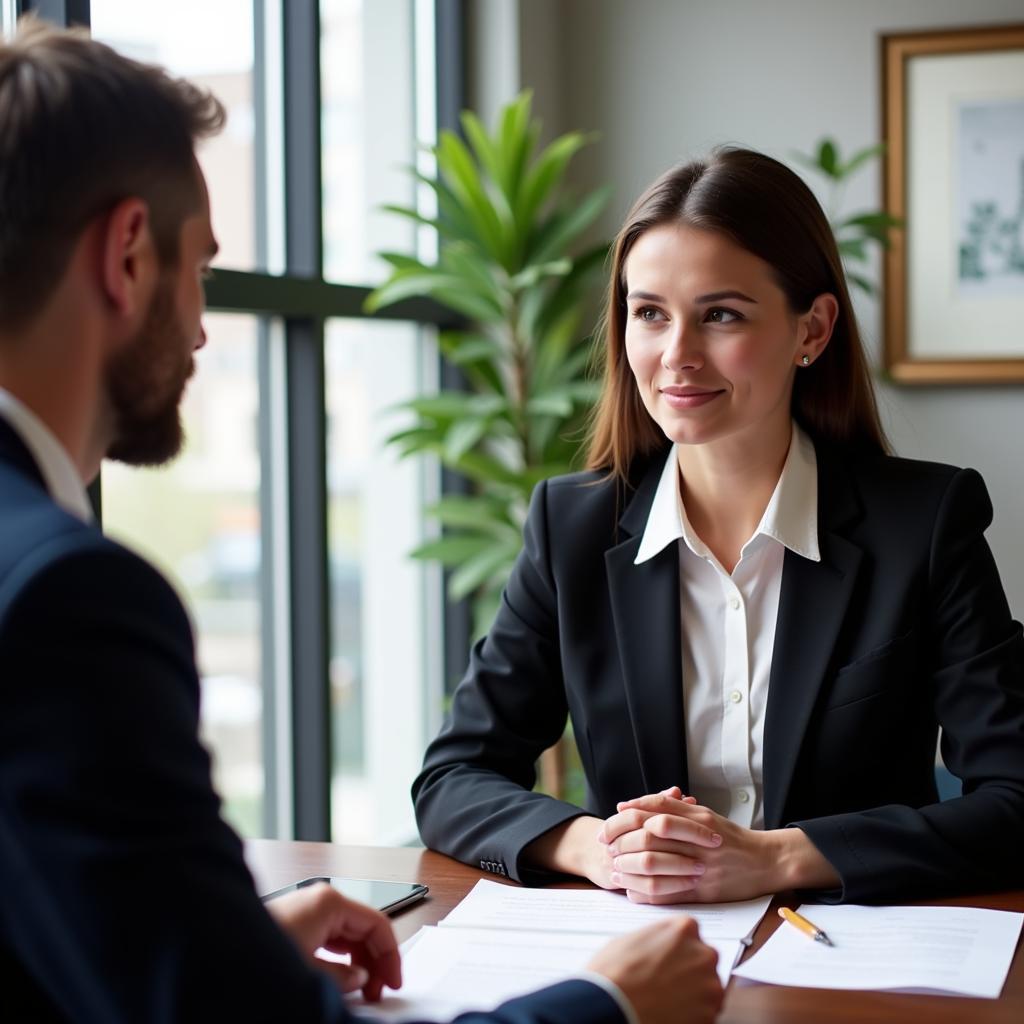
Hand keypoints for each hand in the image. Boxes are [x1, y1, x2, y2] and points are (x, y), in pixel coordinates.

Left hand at [266, 883, 401, 1001]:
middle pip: (364, 928)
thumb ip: (342, 977)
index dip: (390, 956)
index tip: (394, 983)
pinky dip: (341, 958)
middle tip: (378, 993)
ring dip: (359, 962)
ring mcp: (308, 909)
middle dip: (375, 960)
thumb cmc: (257, 953)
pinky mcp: (296, 921)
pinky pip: (331, 938)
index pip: (377, 924)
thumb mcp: (309, 972)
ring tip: (361, 991)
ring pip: (348, 935)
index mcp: (330, 902)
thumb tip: (360, 980)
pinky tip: (341, 979)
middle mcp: (321, 900)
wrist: (214, 947)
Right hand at [587, 916, 722, 1023]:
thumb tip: (661, 946)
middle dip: (690, 972)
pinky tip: (671, 1013)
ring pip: (708, 989)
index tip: (670, 961)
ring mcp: (710, 986)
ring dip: (693, 995)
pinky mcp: (709, 1014)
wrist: (611, 1005)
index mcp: (685, 928)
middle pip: (704, 962)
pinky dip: (692, 1015)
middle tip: (667, 983)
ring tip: (667, 1000)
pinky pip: (706, 1013)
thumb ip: (657, 938)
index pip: (692, 936)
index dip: (679, 951)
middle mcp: (703, 954)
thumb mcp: (633, 938)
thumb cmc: (616, 971)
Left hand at [601, 791, 773, 903]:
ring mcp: (700, 865)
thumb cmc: (731, 838)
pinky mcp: (704, 891)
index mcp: (697, 818)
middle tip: (606, 844)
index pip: (654, 810)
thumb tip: (633, 807)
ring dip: (630, 866)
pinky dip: (646, 892)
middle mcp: (697, 839)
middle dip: (623, 839)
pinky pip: (668, 892)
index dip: (628, 815)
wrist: (766, 862)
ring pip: (655, 863)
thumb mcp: (705, 816)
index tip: (609, 821)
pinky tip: (632, 891)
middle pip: (650, 834)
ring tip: (616, 867)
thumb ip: (672, 809)